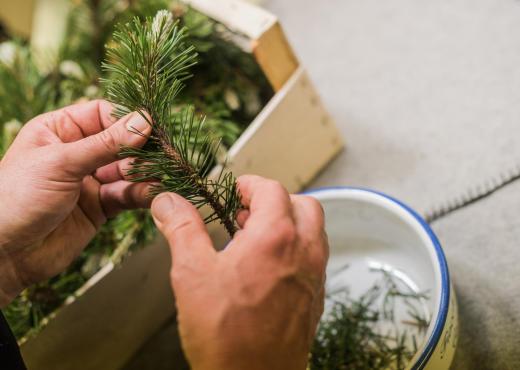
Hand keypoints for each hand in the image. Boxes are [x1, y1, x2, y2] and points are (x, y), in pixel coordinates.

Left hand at [0, 100, 151, 305]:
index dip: (128, 120)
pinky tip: (154, 193)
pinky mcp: (101, 207)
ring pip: (128, 170)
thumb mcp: (61, 162)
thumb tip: (144, 121)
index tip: (152, 127)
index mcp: (60, 131)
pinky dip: (142, 194)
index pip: (104, 114)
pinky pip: (128, 195)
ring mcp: (90, 181)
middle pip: (121, 143)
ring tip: (161, 175)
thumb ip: (105, 144)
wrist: (4, 253)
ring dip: (145, 172)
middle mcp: (78, 153)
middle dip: (142, 149)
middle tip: (164, 154)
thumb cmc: (16, 198)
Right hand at [151, 175, 327, 369]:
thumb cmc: (226, 334)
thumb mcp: (192, 273)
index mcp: (276, 237)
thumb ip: (182, 229)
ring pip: (313, 231)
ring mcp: (314, 276)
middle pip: (302, 204)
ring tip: (253, 239)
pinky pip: (313, 258)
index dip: (249, 185)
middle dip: (274, 200)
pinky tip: (266, 268)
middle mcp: (303, 252)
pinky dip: (295, 249)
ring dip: (287, 223)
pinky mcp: (315, 298)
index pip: (271, 190)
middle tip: (246, 211)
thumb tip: (168, 202)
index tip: (233, 191)